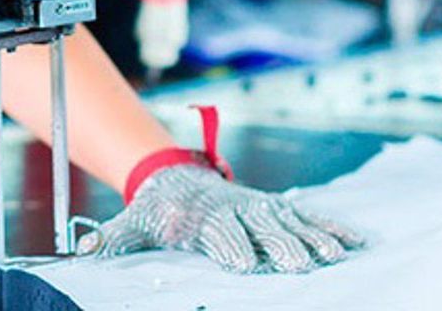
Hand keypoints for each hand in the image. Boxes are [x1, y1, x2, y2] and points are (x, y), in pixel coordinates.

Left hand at [78, 163, 363, 272]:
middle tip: (299, 265)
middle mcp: (235, 209)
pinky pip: (310, 215)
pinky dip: (334, 226)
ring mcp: (260, 206)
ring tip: (336, 256)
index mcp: (203, 217)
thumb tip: (84, 251)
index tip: (245, 263)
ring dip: (314, 238)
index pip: (219, 233)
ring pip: (291, 221)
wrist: (176, 177)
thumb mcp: (133, 223)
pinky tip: (357, 242)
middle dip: (279, 245)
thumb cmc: (158, 210)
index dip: (232, 247)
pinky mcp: (278, 206)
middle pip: (260, 228)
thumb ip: (113, 238)